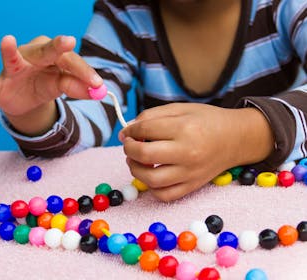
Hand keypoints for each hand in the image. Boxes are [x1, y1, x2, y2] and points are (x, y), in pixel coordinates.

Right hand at [0, 35, 102, 133]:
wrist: (25, 100)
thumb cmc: (45, 85)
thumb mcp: (62, 87)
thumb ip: (77, 88)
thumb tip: (98, 91)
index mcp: (51, 56)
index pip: (69, 61)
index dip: (84, 72)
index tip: (97, 85)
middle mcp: (32, 56)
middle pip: (47, 52)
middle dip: (57, 47)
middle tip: (68, 42)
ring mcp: (13, 69)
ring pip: (13, 59)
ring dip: (10, 51)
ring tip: (7, 41)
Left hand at [119, 103, 273, 200]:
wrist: (236, 138)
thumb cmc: (207, 120)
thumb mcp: (180, 108)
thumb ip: (151, 116)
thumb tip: (127, 131)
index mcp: (184, 128)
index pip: (145, 130)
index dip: (130, 131)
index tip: (127, 132)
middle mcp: (187, 152)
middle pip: (144, 155)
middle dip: (129, 149)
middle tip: (129, 145)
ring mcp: (190, 172)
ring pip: (151, 179)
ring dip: (135, 169)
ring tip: (136, 160)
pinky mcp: (193, 186)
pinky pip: (165, 195)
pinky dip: (151, 188)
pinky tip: (150, 175)